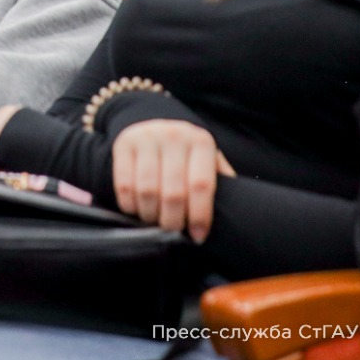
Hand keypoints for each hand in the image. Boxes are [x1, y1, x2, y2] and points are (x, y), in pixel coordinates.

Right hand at [111, 119, 234, 242]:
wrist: (154, 123)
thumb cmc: (187, 154)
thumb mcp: (208, 160)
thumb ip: (221, 183)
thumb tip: (236, 215)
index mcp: (201, 142)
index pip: (201, 185)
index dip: (200, 215)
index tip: (198, 236)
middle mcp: (174, 136)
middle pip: (173, 192)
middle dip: (173, 221)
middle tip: (174, 232)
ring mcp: (146, 138)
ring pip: (146, 190)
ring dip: (150, 215)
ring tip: (155, 222)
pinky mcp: (123, 144)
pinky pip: (123, 184)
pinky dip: (130, 205)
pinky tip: (137, 210)